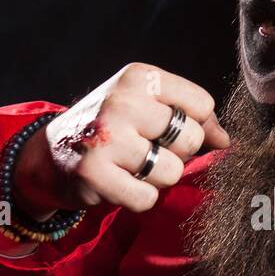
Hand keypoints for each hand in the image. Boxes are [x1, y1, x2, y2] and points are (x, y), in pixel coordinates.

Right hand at [13, 62, 229, 217]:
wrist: (48, 155)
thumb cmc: (109, 129)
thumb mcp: (145, 107)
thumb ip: (190, 117)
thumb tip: (226, 140)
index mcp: (139, 77)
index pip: (201, 105)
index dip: (194, 126)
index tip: (165, 131)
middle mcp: (122, 100)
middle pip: (192, 139)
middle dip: (176, 154)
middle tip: (143, 151)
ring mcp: (106, 135)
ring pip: (172, 171)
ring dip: (156, 179)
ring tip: (129, 167)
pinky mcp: (94, 172)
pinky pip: (147, 198)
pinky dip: (137, 198)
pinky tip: (117, 183)